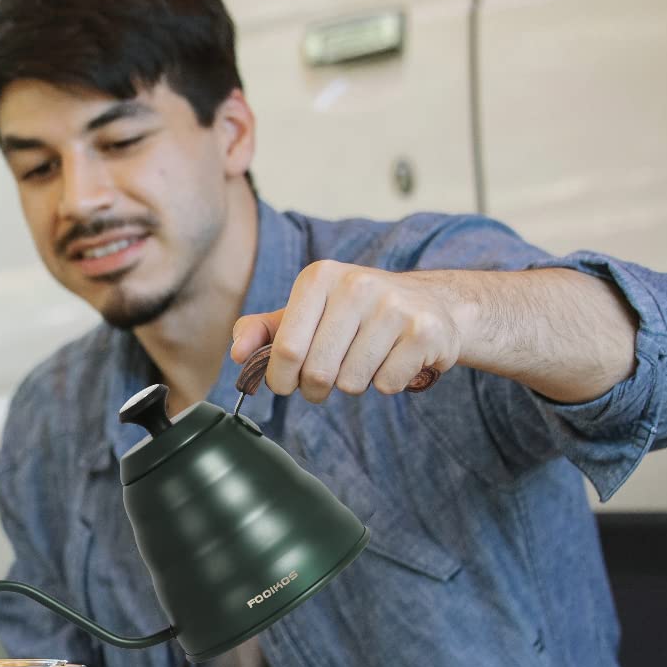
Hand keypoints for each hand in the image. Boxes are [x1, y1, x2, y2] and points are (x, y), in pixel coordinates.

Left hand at [230, 261, 461, 402]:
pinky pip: (387, 384)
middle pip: (317, 372)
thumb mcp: (305, 312)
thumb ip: (263, 331)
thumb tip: (237, 354)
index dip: (282, 379)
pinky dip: (387, 383)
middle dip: (316, 388)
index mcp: (319, 277)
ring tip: (367, 360)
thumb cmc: (355, 313)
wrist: (429, 304)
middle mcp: (357, 284)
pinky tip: (394, 358)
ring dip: (353, 384)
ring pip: (352, 382)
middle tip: (327, 379)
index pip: (285, 349)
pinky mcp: (423, 330)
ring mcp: (393, 306)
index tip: (289, 382)